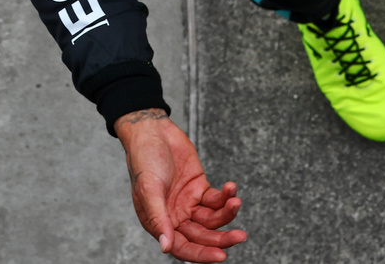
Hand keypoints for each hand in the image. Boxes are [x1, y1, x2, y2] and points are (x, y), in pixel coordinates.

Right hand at [116, 109, 246, 261]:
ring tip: (236, 201)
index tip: (221, 256)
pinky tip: (231, 187)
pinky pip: (217, 199)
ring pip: (213, 218)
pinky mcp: (200, 187)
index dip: (201, 254)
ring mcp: (189, 202)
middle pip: (202, 236)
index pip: (182, 247)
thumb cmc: (144, 160)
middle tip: (240, 236)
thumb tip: (166, 246)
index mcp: (159, 223)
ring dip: (227, 213)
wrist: (153, 132)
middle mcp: (175, 217)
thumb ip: (158, 218)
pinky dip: (226, 195)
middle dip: (221, 238)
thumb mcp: (148, 189)